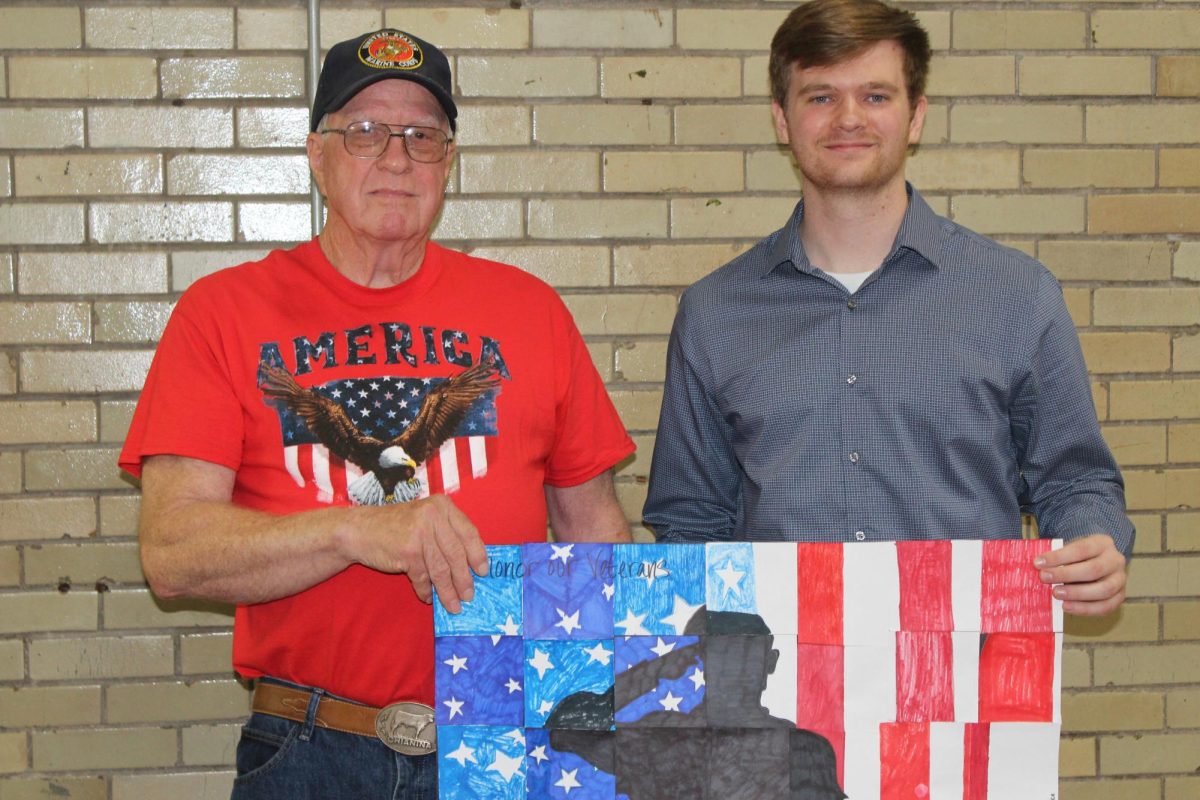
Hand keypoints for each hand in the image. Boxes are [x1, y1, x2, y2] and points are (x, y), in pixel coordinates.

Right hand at [345, 495, 487, 612]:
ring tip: (454, 606)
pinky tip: (428, 598)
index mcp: (442, 506)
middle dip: (464, 579)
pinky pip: (422, 577)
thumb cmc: (396, 527)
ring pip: (441, 569)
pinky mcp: (408, 551)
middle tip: (469, 596)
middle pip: (456, 554)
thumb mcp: (425, 520)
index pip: (469, 533)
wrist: (359, 530)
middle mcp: (433, 516)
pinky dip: (425, 591)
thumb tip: (471, 565)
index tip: (483, 571)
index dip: (478, 554)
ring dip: (448, 592)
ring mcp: (420, 533)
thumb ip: (446, 534)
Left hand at [1034, 533, 1125, 616]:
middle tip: (1044, 578)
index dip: (1059, 557)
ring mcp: (1120, 580)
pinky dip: (1085, 609)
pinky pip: (1105, 607)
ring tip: (1055, 593)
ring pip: (1103, 590)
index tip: (1038, 563)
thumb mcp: (1070, 549)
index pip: (1081, 549)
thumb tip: (1038, 567)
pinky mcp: (1120, 596)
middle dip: (1066, 575)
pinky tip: (1066, 606)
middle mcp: (1116, 560)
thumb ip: (1058, 557)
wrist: (1098, 561)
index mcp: (1103, 543)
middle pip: (1094, 569)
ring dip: (1077, 594)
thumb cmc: (1078, 556)